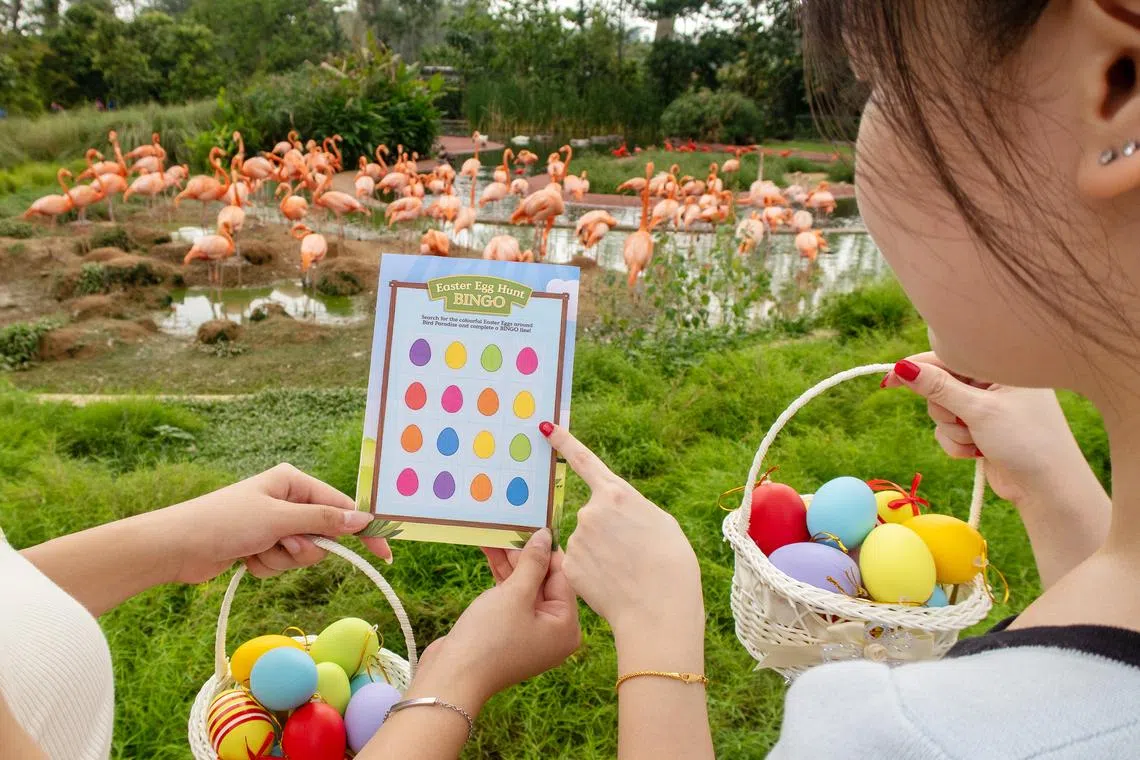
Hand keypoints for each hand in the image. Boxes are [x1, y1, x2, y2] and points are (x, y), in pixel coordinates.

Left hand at [151, 463, 390, 583]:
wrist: (175, 547)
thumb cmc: (225, 522)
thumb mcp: (279, 519)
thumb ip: (324, 520)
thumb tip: (363, 518)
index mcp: (294, 481)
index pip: (342, 506)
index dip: (363, 530)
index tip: (384, 553)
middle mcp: (287, 499)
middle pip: (324, 534)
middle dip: (304, 548)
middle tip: (281, 545)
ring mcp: (274, 524)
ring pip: (304, 553)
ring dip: (282, 559)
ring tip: (256, 551)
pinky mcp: (261, 544)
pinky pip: (283, 563)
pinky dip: (267, 566)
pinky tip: (244, 559)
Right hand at [407, 529, 579, 710]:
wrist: (452, 676)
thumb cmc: (490, 637)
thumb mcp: (515, 594)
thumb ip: (533, 563)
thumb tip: (545, 536)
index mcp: (566, 626)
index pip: (562, 577)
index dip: (546, 549)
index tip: (536, 522)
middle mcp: (552, 631)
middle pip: (543, 581)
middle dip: (524, 554)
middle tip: (512, 525)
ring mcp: (529, 632)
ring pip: (523, 587)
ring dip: (509, 561)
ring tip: (496, 532)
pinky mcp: (507, 631)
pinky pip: (509, 597)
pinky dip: (500, 577)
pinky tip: (489, 551)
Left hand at [543, 423, 704, 644]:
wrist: (659, 609)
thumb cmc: (671, 564)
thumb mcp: (661, 523)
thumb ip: (631, 509)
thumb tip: (615, 513)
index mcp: (616, 494)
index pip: (584, 461)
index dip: (563, 442)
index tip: (545, 427)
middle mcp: (590, 511)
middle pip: (594, 515)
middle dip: (609, 532)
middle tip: (632, 555)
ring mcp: (577, 539)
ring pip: (587, 542)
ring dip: (602, 554)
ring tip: (627, 572)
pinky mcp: (570, 565)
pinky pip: (580, 564)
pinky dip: (594, 572)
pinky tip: (612, 584)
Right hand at [882, 353, 1095, 503]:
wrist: (1049, 490)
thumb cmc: (1025, 442)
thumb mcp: (979, 411)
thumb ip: (938, 388)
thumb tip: (902, 367)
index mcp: (1003, 368)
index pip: (951, 358)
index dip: (919, 368)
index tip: (890, 379)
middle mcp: (996, 384)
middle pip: (941, 387)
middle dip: (947, 411)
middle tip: (966, 423)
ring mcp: (988, 408)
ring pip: (942, 413)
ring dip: (953, 432)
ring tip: (979, 442)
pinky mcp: (981, 430)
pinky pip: (950, 432)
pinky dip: (958, 445)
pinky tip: (979, 454)